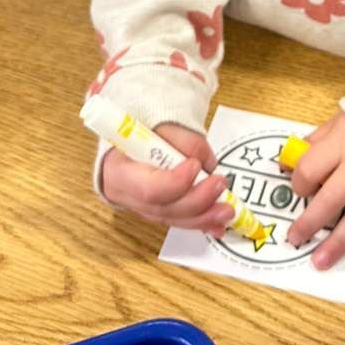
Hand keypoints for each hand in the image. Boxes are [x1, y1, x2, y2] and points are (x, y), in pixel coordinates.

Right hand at [101, 122, 234, 234]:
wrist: (135, 131)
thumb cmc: (144, 123)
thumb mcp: (162, 120)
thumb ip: (185, 141)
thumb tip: (208, 164)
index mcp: (117, 169)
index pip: (147, 188)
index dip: (175, 182)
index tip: (195, 166)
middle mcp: (125, 194)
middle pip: (162, 208)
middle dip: (196, 201)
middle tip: (220, 184)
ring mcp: (140, 206)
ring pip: (172, 218)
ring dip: (202, 216)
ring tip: (226, 210)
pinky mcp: (156, 209)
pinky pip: (177, 219)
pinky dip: (199, 221)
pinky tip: (218, 224)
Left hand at [286, 112, 344, 269]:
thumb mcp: (342, 118)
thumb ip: (317, 141)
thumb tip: (290, 163)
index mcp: (344, 141)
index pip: (311, 170)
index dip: (298, 184)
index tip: (298, 190)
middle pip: (331, 200)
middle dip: (310, 223)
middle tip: (295, 239)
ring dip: (338, 242)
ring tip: (322, 261)